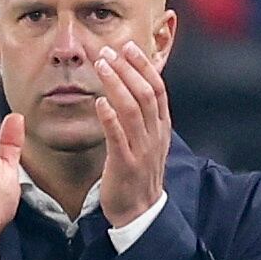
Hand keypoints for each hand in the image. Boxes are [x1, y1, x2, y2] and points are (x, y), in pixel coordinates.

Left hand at [91, 41, 169, 225]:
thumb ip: (143, 116)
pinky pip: (118, 137)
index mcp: (161, 127)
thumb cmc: (138, 173)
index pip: (157, 88)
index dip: (144, 66)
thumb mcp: (148, 141)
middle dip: (128, 68)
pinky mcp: (125, 164)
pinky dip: (110, 118)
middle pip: (145, 94)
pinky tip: (99, 102)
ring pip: (133, 110)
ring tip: (101, 66)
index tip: (128, 47)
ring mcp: (142, 150)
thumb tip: (132, 87)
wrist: (140, 212)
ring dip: (117, 85)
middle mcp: (155, 135)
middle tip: (109, 50)